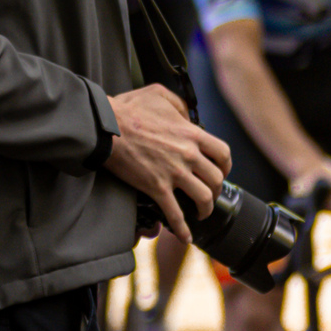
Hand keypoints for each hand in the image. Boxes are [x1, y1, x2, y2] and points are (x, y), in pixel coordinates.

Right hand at [107, 87, 230, 240]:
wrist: (104, 127)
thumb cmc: (128, 109)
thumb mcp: (159, 94)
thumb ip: (178, 104)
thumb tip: (186, 114)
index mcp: (192, 134)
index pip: (223, 153)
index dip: (225, 166)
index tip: (221, 171)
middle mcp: (188, 155)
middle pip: (216, 179)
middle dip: (217, 189)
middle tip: (210, 194)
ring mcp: (174, 173)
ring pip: (203, 197)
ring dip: (205, 209)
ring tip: (201, 213)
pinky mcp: (156, 188)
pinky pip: (175, 213)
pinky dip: (182, 228)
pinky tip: (186, 237)